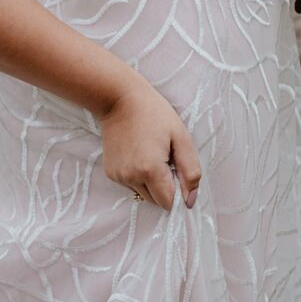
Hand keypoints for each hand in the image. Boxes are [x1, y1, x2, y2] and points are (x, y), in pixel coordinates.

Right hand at [95, 78, 201, 209]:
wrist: (120, 99)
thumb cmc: (155, 114)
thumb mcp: (181, 137)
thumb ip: (190, 171)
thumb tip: (190, 202)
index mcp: (150, 170)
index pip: (168, 202)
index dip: (178, 191)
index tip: (178, 171)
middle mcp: (131, 178)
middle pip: (155, 201)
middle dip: (165, 187)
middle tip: (166, 158)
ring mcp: (118, 176)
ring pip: (143, 194)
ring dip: (151, 183)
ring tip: (151, 153)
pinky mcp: (110, 173)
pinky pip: (131, 185)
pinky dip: (138, 176)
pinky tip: (139, 154)